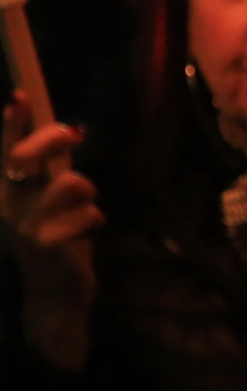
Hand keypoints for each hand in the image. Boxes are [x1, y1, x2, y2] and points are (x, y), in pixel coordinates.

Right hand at [0, 92, 98, 372]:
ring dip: (87, 195)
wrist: (53, 294)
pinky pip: (91, 213)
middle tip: (75, 135)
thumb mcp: (44, 203)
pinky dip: (94, 222)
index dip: (11, 124)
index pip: (3, 151)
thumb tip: (69, 132)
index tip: (21, 97)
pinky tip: (83, 238)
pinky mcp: (47, 241)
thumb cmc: (53, 238)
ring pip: (71, 182)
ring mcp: (23, 223)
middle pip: (24, 156)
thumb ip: (48, 173)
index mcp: (4, 192)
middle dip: (52, 136)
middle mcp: (5, 205)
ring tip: (80, 212)